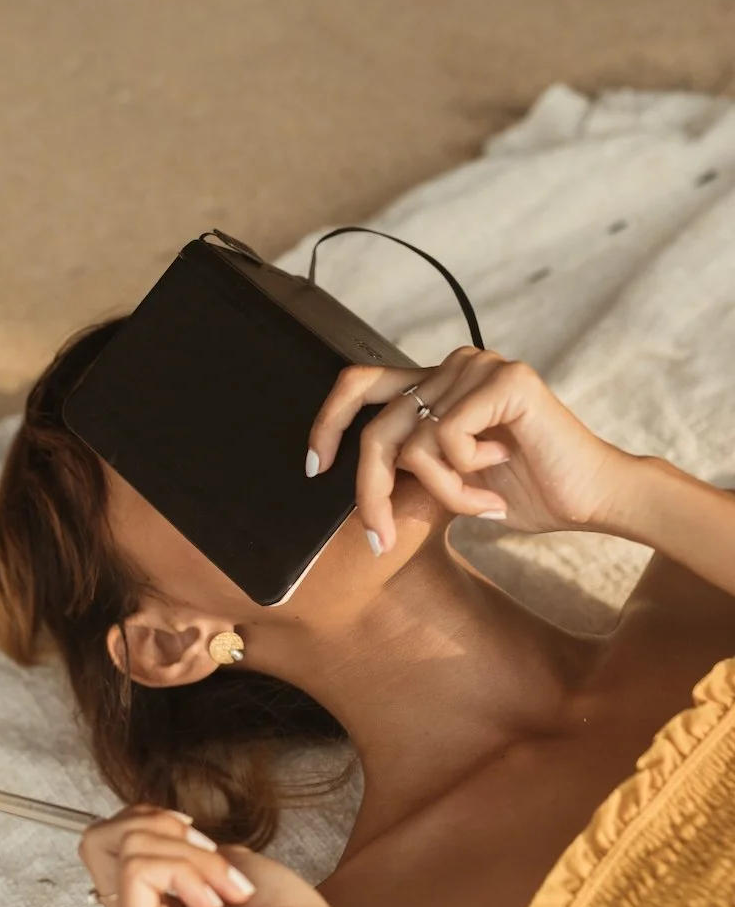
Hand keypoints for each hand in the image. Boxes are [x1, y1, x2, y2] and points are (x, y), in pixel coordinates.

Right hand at [79, 806, 372, 906]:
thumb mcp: (214, 857)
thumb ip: (168, 843)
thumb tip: (135, 821)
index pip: (104, 842)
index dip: (145, 817)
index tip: (195, 829)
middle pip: (99, 838)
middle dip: (163, 826)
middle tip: (210, 854)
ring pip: (128, 848)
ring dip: (192, 854)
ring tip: (227, 890)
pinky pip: (139, 869)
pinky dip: (189, 869)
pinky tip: (216, 905)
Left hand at [308, 346, 632, 550]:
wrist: (591, 499)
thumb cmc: (524, 493)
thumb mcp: (447, 484)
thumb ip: (406, 471)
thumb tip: (348, 488)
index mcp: (436, 385)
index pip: (359, 383)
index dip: (328, 422)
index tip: (316, 468)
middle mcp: (453, 366)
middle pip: (378, 429)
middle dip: (372, 492)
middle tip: (380, 539)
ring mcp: (478, 367)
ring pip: (413, 444)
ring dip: (443, 492)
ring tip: (482, 503)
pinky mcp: (504, 380)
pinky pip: (446, 438)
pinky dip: (465, 477)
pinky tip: (501, 475)